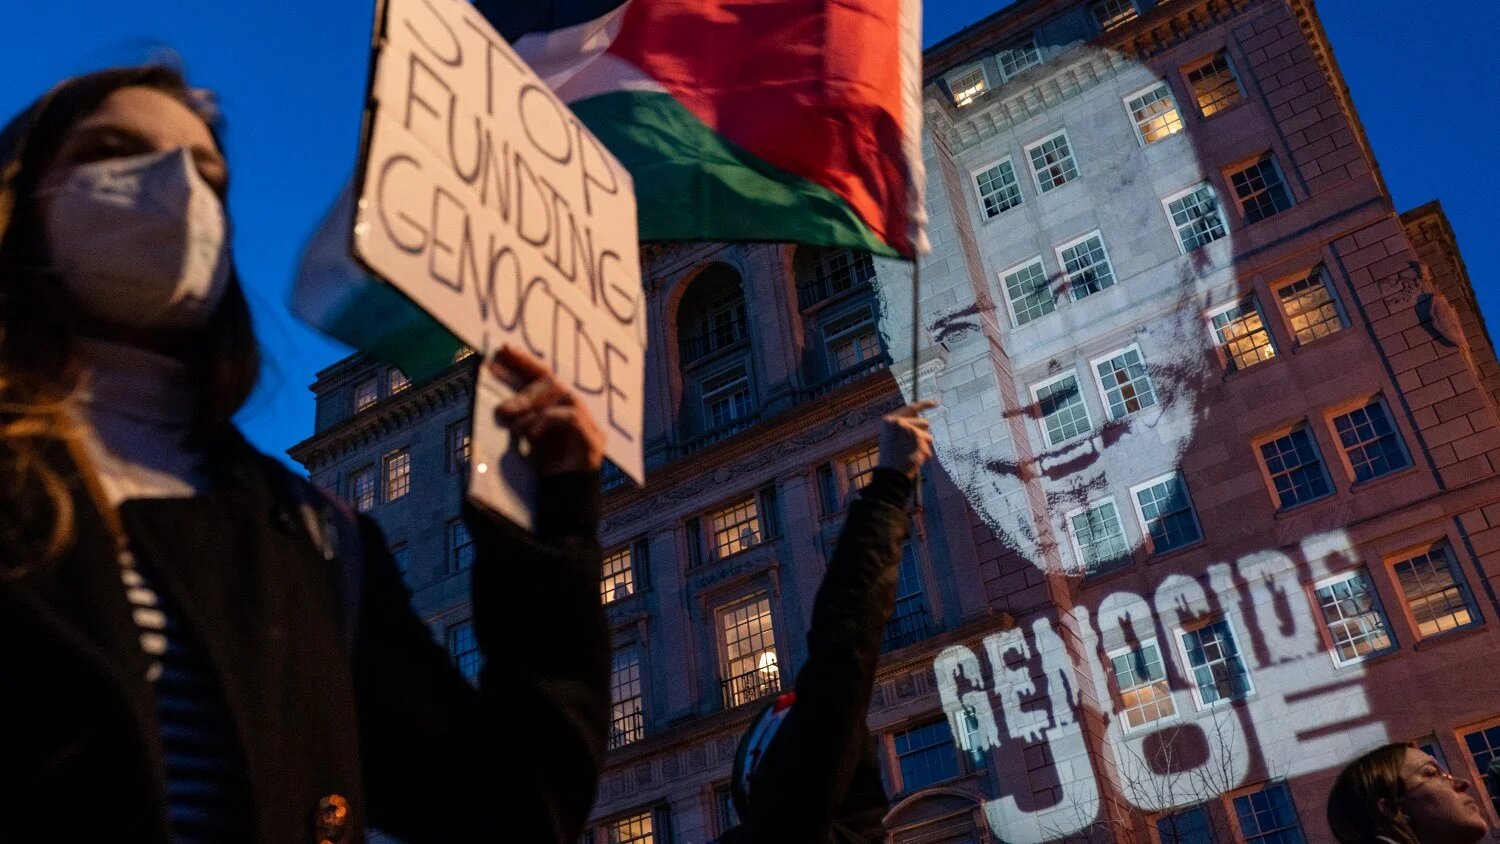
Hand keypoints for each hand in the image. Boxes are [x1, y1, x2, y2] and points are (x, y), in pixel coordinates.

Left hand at [490, 345, 604, 475]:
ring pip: (565, 395)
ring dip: (535, 408)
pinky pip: (571, 417)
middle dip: (526, 392)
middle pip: (554, 382)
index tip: (502, 349)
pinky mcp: (594, 442)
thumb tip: (499, 408)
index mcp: (556, 410)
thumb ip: (516, 423)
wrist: (560, 508)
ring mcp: (589, 426)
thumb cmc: (540, 476)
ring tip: (515, 429)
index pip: (543, 377)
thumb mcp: (522, 443)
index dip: (524, 361)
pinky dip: (547, 421)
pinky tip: (531, 436)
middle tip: (503, 411)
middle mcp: (575, 413)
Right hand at [878, 400, 937, 479]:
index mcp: (889, 420)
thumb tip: (925, 423)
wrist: (890, 474)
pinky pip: (928, 443)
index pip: (911, 408)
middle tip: (914, 446)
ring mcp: (908, 428)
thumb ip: (906, 428)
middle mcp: (898, 421)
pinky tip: (915, 458)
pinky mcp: (917, 437)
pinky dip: (925, 452)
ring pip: (928, 433)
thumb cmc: (892, 460)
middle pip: (924, 422)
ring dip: (925, 443)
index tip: (937, 403)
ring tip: (913, 453)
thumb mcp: (893, 439)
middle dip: (924, 434)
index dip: (925, 404)